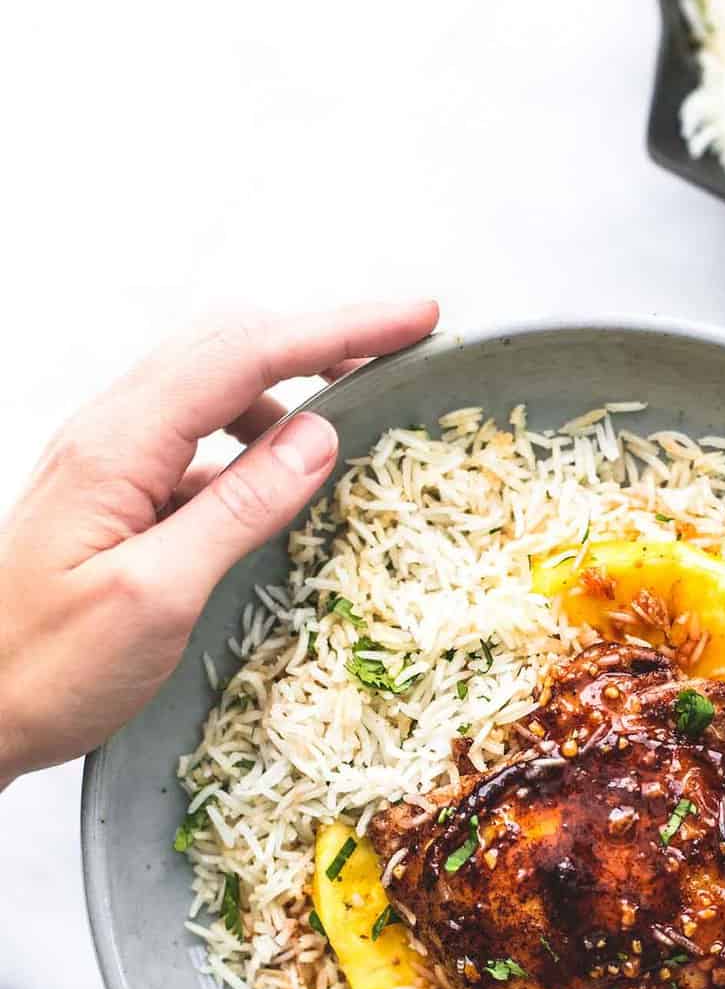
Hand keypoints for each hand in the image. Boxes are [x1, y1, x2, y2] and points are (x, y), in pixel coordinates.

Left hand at [0, 301, 437, 785]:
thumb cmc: (45, 668)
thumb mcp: (156, 597)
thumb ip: (240, 509)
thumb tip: (319, 436)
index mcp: (118, 445)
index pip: (245, 353)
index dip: (338, 330)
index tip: (414, 320)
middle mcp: (109, 433)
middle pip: (228, 343)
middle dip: (320, 334)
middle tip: (401, 347)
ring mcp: (108, 461)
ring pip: (212, 383)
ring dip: (288, 380)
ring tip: (354, 413)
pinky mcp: (114, 494)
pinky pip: (196, 436)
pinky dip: (255, 434)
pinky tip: (283, 475)